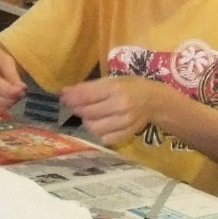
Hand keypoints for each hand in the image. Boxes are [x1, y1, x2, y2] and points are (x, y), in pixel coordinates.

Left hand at [59, 75, 173, 144]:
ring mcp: (124, 122)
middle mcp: (120, 106)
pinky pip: (104, 138)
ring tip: (90, 115)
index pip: (86, 96)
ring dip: (87, 122)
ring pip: (94, 128)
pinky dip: (98, 132)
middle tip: (74, 106)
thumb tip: (65, 93)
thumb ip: (89, 87)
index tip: (63, 98)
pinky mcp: (126, 134)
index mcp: (116, 88)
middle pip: (87, 113)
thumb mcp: (112, 81)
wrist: (154, 101)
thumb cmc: (131, 86)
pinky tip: (101, 124)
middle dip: (77, 110)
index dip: (71, 98)